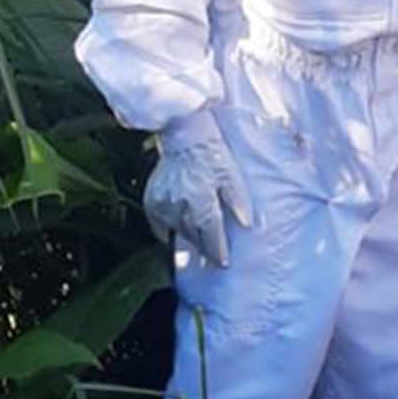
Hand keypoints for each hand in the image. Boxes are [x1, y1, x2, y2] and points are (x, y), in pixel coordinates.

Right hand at [144, 118, 254, 266]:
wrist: (184, 135)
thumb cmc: (212, 154)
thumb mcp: (231, 175)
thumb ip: (238, 200)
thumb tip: (246, 224)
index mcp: (202, 201)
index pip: (210, 235)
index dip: (217, 251)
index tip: (222, 263)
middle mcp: (181, 206)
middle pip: (193, 236)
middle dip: (204, 247)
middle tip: (212, 255)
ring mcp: (164, 204)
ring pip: (177, 231)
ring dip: (188, 238)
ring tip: (197, 243)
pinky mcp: (151, 200)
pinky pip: (158, 225)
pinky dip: (167, 230)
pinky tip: (176, 232)